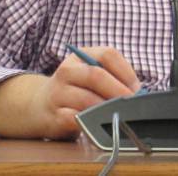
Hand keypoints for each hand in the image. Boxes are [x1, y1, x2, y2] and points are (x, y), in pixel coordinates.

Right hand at [0, 46, 141, 139]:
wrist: (39, 105)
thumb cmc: (75, 89)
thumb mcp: (90, 74)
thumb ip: (112, 78)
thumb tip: (138, 92)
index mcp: (81, 55)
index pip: (108, 54)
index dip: (126, 72)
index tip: (137, 88)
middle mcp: (67, 70)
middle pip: (97, 75)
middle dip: (119, 91)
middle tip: (131, 104)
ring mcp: (58, 93)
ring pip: (88, 99)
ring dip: (107, 108)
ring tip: (118, 114)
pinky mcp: (54, 116)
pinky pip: (76, 118)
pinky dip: (91, 122)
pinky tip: (99, 123)